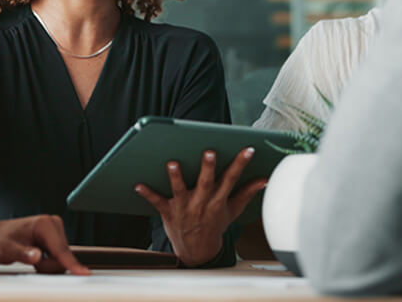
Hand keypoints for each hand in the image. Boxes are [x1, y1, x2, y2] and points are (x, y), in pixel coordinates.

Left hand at [0, 215, 90, 274]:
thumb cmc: (0, 240)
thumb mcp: (6, 249)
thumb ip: (22, 254)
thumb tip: (37, 256)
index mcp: (44, 224)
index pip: (60, 249)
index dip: (70, 263)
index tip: (83, 273)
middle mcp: (53, 224)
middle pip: (63, 256)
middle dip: (48, 265)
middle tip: (31, 261)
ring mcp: (56, 231)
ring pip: (62, 258)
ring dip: (48, 265)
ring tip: (32, 258)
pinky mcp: (56, 238)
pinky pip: (59, 257)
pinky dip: (48, 262)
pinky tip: (37, 258)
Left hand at [135, 147, 266, 266]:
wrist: (198, 251)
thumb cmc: (214, 225)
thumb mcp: (233, 210)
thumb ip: (247, 193)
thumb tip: (264, 179)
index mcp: (219, 201)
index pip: (232, 179)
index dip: (240, 164)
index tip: (248, 150)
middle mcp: (202, 203)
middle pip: (206, 183)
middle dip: (208, 168)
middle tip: (210, 152)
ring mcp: (184, 208)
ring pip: (180, 190)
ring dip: (176, 177)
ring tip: (172, 163)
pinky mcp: (169, 212)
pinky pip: (157, 202)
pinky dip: (148, 194)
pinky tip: (138, 184)